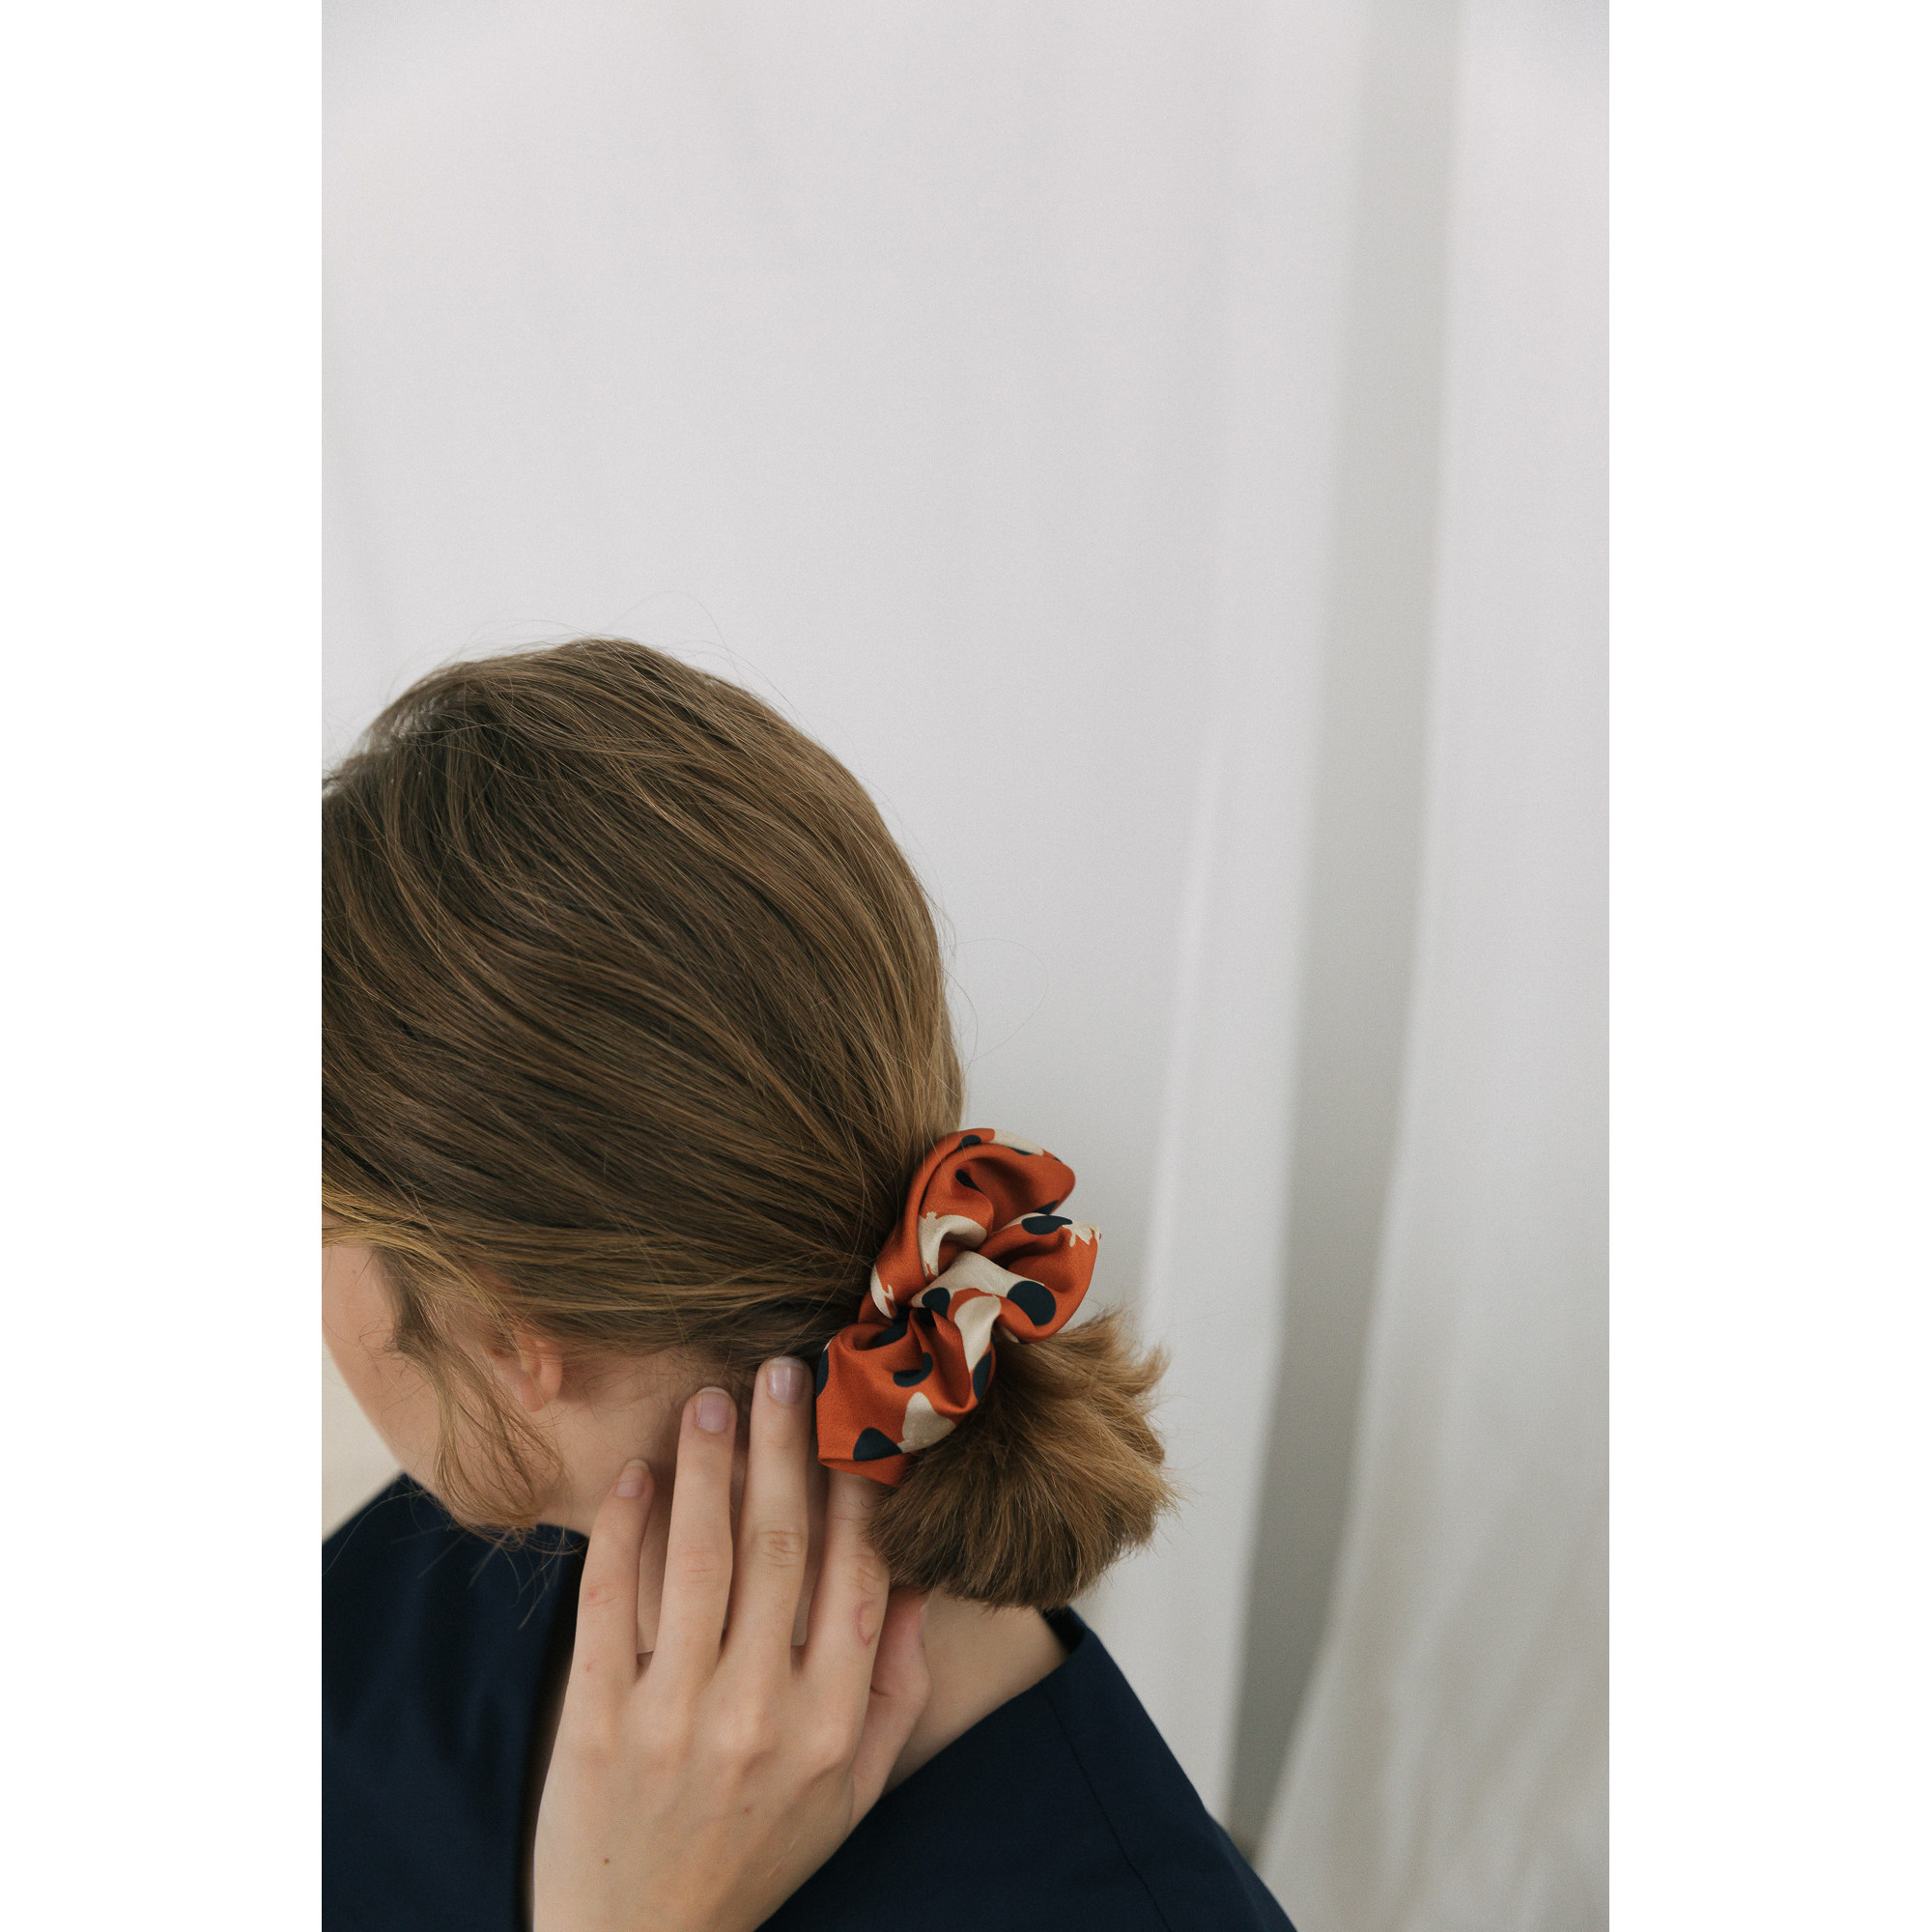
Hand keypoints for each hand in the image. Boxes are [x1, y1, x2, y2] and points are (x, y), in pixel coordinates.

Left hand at [533, 1359, 931, 1931]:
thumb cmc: (758, 1855)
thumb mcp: (854, 1789)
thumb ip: (891, 1685)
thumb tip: (915, 1577)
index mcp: (830, 1726)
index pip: (854, 1575)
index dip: (855, 1487)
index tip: (851, 1418)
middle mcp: (759, 1716)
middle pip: (779, 1547)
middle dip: (781, 1447)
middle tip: (780, 1370)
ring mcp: (673, 1719)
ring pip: (697, 1559)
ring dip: (705, 1466)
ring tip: (710, 1399)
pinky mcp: (594, 1724)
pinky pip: (609, 1604)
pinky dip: (623, 1530)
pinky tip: (639, 1476)